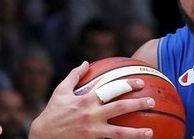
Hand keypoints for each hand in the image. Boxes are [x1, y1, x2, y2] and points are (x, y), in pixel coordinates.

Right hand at [29, 61, 155, 138]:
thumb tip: (86, 62)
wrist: (41, 137)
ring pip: (118, 133)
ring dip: (135, 133)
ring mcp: (92, 132)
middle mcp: (91, 115)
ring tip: (150, 133)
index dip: (128, 85)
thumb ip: (74, 76)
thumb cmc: (52, 113)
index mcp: (86, 100)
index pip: (111, 90)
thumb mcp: (60, 91)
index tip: (141, 82)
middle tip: (152, 102)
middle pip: (119, 109)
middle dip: (138, 104)